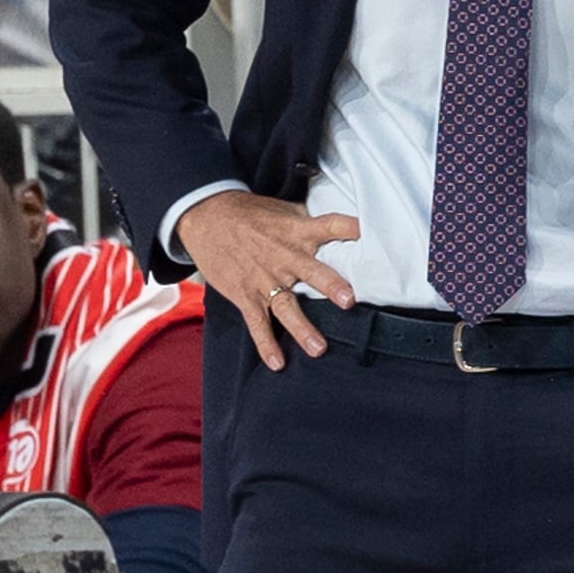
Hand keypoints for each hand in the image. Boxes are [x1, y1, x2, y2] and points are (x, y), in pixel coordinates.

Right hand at [175, 191, 360, 368]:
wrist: (205, 216)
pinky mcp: (245, 294)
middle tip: (348, 300)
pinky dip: (266, 344)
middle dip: (330, 285)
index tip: (368, 233)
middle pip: (311, 271)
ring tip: (319, 348)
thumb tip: (339, 227)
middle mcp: (283, 256)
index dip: (350, 228)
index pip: (330, 225)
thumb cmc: (248, 214)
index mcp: (296, 231)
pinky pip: (257, 322)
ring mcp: (264, 278)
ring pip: (286, 305)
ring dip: (302, 328)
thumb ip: (309, 221)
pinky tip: (277, 363)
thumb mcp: (282, 209)